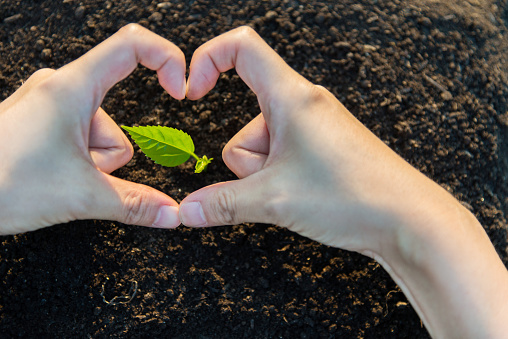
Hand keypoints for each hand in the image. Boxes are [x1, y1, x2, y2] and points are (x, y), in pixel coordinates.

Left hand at [0, 24, 185, 234]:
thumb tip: (172, 213)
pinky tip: (50, 175)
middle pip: (118, 121)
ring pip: (100, 137)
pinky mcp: (41, 122)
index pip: (132, 46)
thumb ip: (135, 204)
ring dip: (90, 165)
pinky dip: (76, 163)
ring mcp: (48, 105)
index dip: (167, 60)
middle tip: (76, 176)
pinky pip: (80, 140)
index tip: (180, 88)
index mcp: (71, 88)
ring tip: (56, 178)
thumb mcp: (81, 196)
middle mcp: (60, 88)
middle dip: (108, 159)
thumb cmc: (1, 185)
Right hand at [179, 26, 456, 253]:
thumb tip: (187, 210)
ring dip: (267, 175)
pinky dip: (282, 179)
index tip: (192, 91)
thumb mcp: (274, 200)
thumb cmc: (353, 196)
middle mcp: (304, 105)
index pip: (241, 48)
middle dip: (248, 162)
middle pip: (244, 122)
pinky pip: (283, 157)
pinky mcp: (322, 149)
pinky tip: (307, 195)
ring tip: (299, 191)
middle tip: (279, 183)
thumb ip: (222, 204)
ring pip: (263, 147)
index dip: (207, 59)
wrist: (409, 220)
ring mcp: (314, 128)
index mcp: (291, 97)